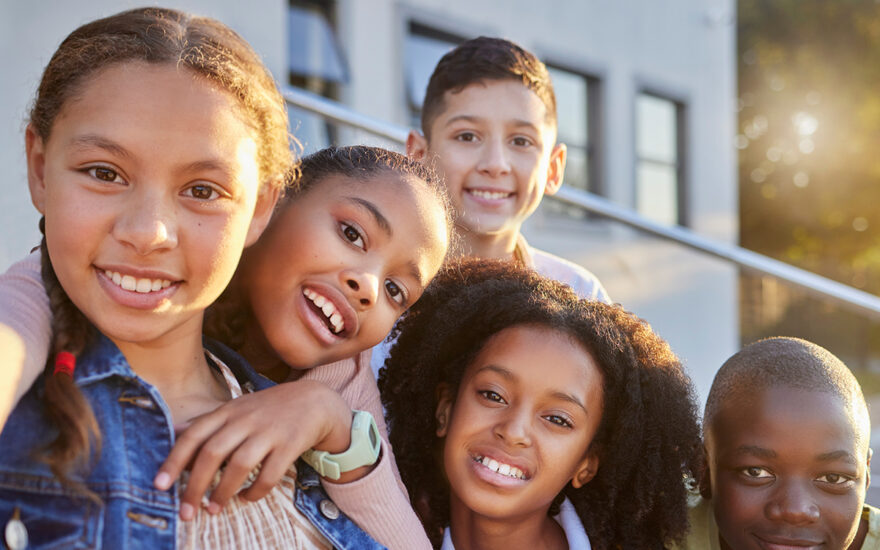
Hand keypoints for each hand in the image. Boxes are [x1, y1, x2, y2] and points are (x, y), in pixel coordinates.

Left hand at [154, 380, 354, 519]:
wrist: (314, 401)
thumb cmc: (269, 409)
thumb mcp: (237, 408)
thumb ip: (208, 422)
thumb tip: (174, 432)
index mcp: (228, 411)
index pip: (194, 435)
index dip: (174, 461)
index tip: (160, 485)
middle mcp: (245, 419)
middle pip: (212, 453)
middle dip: (194, 486)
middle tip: (184, 512)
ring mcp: (269, 431)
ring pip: (239, 465)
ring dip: (223, 492)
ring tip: (212, 509)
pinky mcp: (290, 445)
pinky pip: (269, 475)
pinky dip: (255, 492)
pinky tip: (246, 498)